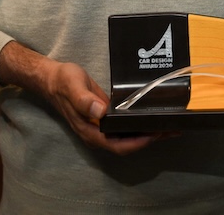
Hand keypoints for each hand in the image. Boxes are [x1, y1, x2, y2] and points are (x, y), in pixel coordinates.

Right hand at [0, 40, 164, 154]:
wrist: (52, 78)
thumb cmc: (63, 82)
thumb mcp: (73, 86)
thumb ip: (84, 100)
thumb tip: (100, 112)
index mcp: (90, 131)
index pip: (118, 145)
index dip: (137, 143)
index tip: (155, 135)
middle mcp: (98, 133)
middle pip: (127, 145)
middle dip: (149, 140)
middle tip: (171, 130)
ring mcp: (102, 127)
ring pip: (128, 137)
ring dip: (148, 134)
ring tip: (169, 126)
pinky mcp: (105, 118)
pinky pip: (125, 126)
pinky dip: (140, 124)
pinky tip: (152, 117)